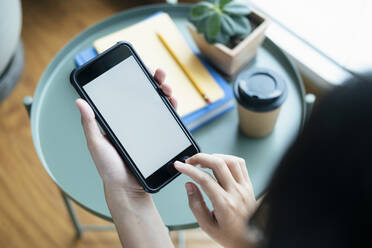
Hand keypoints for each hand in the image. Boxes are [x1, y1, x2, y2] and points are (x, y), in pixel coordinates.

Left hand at [76, 68, 175, 197]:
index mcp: (118, 120)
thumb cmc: (108, 168)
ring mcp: (147, 129)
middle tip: (159, 75)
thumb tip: (79, 101)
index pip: (127, 95)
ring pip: (158, 106)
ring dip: (165, 93)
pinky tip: (172, 103)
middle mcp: (134, 122)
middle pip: (146, 96)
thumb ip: (89, 124)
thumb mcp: (96, 144)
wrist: (127, 188)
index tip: (139, 68)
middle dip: (155, 82)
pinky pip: (167, 121)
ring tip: (167, 88)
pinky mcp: (158, 138)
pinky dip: (171, 110)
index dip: (134, 80)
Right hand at [174, 154, 257, 247]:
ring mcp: (244, 187)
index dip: (188, 170)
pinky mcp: (249, 185)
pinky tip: (219, 163)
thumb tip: (189, 184)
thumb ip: (195, 204)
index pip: (204, 179)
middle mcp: (236, 193)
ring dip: (214, 156)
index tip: (179, 166)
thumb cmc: (229, 234)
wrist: (251, 239)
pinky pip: (240, 164)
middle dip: (200, 157)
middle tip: (190, 161)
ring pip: (230, 160)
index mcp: (224, 204)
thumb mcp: (206, 225)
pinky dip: (228, 159)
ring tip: (204, 162)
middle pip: (218, 164)